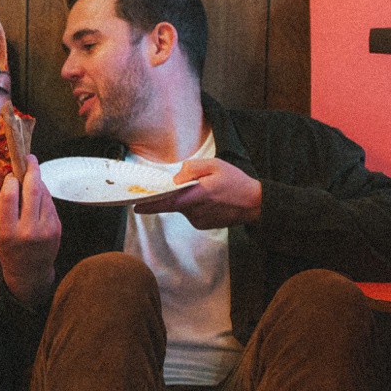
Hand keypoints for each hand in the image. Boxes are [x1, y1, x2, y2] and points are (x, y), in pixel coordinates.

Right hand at [0, 156, 61, 306]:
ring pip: (44, 194)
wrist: (30, 272)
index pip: (10, 196)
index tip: (10, 173)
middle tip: (29, 158)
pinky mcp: (57, 228)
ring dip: (38, 181)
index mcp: (7, 231)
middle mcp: (28, 230)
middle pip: (32, 191)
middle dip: (31, 170)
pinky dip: (44, 194)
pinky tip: (38, 192)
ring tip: (32, 174)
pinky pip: (50, 203)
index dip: (11, 180)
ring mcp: (46, 229)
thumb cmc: (8, 249)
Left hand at [132, 157, 262, 229]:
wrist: (254, 204)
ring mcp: (198, 220)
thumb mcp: (216, 165)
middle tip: (182, 185)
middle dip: (171, 194)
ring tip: (207, 191)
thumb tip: (176, 178)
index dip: (151, 204)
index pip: (168, 201)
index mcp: (198, 195)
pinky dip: (193, 205)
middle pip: (173, 203)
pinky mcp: (201, 225)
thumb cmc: (235, 182)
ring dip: (186, 199)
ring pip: (182, 207)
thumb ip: (193, 169)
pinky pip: (190, 213)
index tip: (136, 206)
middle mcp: (195, 211)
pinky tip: (209, 201)